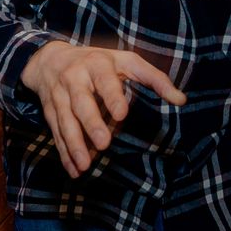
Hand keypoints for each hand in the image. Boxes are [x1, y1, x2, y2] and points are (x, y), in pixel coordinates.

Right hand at [19, 41, 186, 177]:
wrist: (49, 60)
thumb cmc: (98, 61)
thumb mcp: (126, 61)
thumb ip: (154, 78)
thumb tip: (181, 100)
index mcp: (96, 64)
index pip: (104, 80)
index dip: (112, 96)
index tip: (122, 114)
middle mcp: (74, 79)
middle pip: (81, 102)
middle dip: (91, 123)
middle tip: (104, 143)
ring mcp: (59, 96)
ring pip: (65, 121)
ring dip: (74, 144)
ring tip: (85, 164)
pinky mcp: (50, 112)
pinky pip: (56, 133)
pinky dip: (64, 152)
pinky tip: (73, 170)